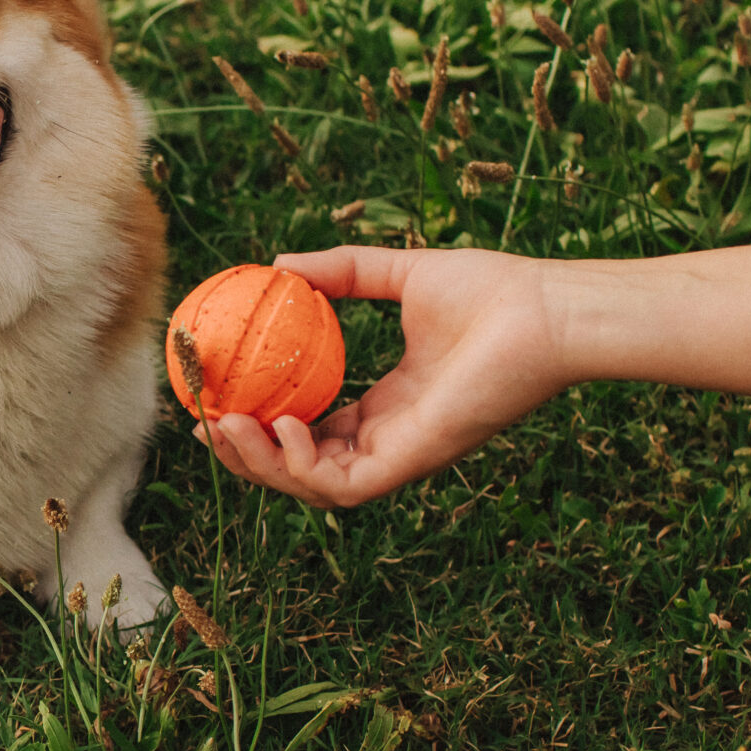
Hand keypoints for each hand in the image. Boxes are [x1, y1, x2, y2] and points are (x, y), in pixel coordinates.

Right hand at [196, 246, 574, 507]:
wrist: (545, 310)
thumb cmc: (493, 290)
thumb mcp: (400, 272)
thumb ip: (343, 272)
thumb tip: (280, 263)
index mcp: (389, 406)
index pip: (313, 431)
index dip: (262, 424)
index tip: (221, 396)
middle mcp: (391, 438)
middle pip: (300, 468)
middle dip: (246, 456)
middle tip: (205, 421)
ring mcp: (402, 455)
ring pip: (312, 486)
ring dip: (262, 465)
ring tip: (226, 425)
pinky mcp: (414, 461)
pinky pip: (344, 486)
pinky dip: (303, 466)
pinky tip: (283, 426)